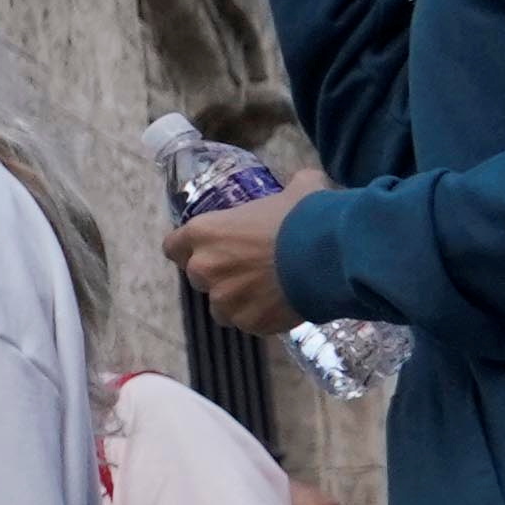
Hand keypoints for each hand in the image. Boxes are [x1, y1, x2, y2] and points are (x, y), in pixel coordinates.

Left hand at [161, 193, 300, 330]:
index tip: (208, 249)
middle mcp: (205, 268)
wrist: (331, 256)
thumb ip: (291, 186)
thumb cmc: (306, 217)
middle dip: (219, 274)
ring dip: (237, 300)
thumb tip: (304, 182)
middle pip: (199, 276)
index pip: (173, 247)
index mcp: (204, 232)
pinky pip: (248, 322)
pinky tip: (281, 305)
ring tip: (267, 291)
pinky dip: (261, 317)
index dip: (189, 249)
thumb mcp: (298, 189)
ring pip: (221, 306)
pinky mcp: (248, 322)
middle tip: (249, 268)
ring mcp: (224, 300)